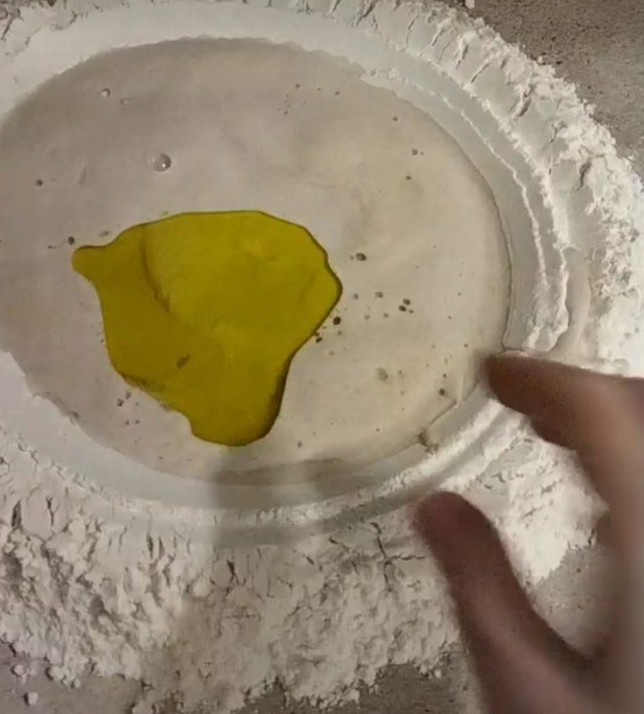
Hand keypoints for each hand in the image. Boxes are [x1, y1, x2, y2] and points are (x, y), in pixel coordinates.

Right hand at [419, 354, 643, 713]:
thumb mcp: (525, 686)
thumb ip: (476, 584)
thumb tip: (432, 507)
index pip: (602, 414)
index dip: (543, 379)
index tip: (492, 374)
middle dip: (585, 393)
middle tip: (523, 402)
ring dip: (616, 427)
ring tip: (556, 438)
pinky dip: (635, 470)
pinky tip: (603, 511)